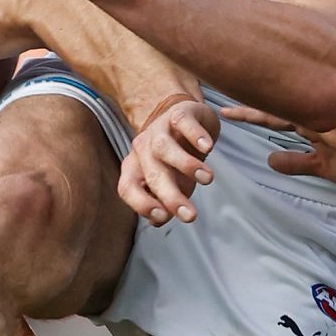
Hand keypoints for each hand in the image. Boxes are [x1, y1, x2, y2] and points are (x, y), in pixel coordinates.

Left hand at [118, 98, 219, 225]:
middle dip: (171, 196)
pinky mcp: (179, 114)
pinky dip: (196, 135)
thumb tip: (157, 221)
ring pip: (165, 148)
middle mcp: (143, 148)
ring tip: (208, 179)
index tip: (164, 218)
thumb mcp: (170, 182)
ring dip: (187, 165)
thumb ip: (163, 201)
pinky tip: (208, 147)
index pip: (128, 188)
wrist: (185, 118)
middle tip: (191, 215)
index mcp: (135, 168)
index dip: (141, 204)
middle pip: (152, 174)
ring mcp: (159, 129)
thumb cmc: (175, 157)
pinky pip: (183, 123)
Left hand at [221, 104, 335, 187]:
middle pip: (276, 105)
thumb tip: (268, 161)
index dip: (248, 113)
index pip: (272, 116)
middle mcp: (316, 116)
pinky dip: (301, 116)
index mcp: (309, 124)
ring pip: (294, 107)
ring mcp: (331, 118)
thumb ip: (297, 162)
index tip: (221, 111)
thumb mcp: (324, 166)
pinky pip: (320, 121)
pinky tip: (283, 114)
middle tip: (219, 95)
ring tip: (243, 99)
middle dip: (248, 101)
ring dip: (269, 104)